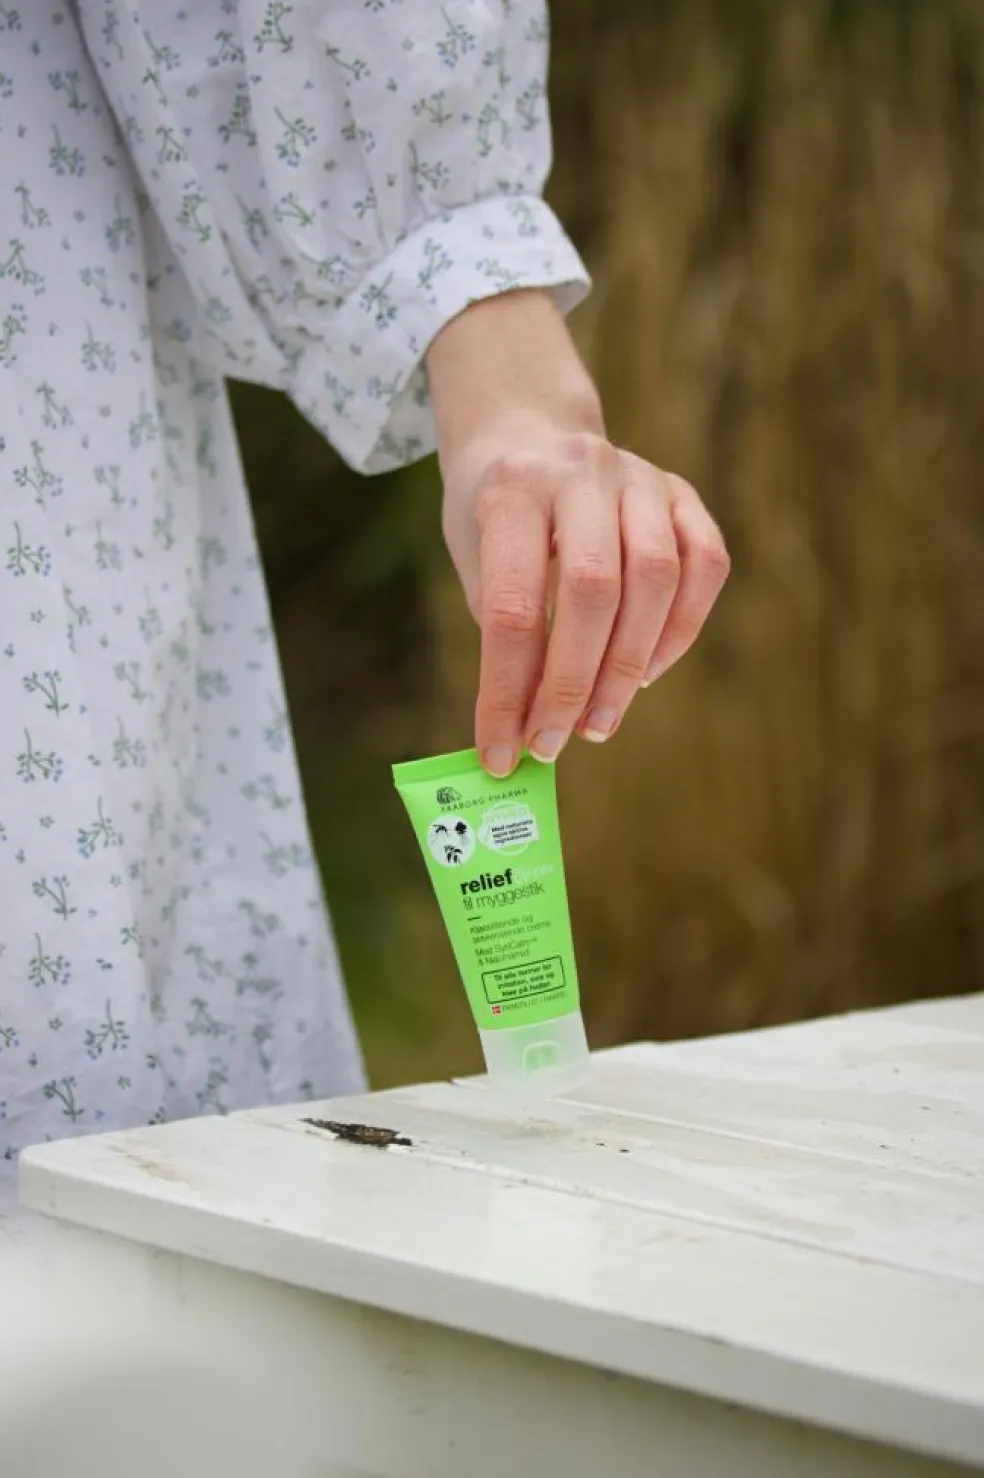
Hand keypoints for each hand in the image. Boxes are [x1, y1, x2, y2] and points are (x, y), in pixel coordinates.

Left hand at [427, 292, 729, 776]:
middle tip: (554, 742)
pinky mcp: (681, 491)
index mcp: (511, 490)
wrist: (529, 430)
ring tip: (600, 722)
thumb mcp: (477, 564)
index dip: (506, 691)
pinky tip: (647, 672)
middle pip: (591, 589)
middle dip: (573, 683)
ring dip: (629, 665)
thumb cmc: (495, 517)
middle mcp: (579, 472)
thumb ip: (506, 640)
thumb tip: (526, 735)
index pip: (512, 605)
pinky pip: (704, 563)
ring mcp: (639, 476)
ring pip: (656, 576)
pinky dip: (681, 628)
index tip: (500, 752)